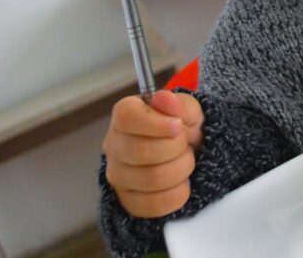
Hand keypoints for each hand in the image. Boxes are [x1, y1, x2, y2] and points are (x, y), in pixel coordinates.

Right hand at [103, 90, 203, 217]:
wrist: (188, 152)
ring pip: (152, 179)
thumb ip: (178, 103)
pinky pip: (154, 205)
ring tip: (184, 161)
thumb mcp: (187, 110)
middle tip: (185, 144)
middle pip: (142, 151)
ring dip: (181, 169)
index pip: (128, 118)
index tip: (178, 126)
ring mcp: (118, 175)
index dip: (157, 124)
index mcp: (124, 115)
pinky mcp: (128, 201)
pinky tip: (181, 182)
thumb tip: (164, 98)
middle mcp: (114, 145)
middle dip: (176, 148)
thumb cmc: (182, 127)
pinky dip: (178, 193)